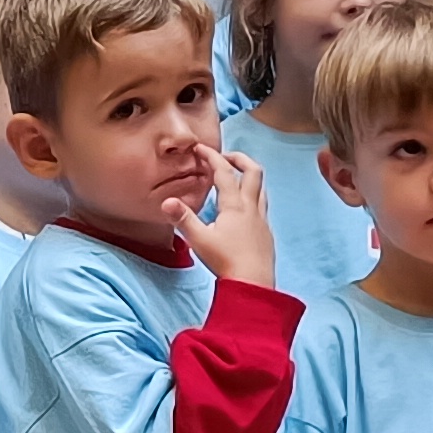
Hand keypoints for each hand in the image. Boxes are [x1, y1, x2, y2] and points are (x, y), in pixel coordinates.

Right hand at [175, 148, 276, 288]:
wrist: (253, 284)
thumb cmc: (226, 262)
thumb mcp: (199, 239)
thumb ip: (182, 218)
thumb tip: (166, 202)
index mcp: (234, 205)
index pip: (224, 172)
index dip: (212, 156)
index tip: (201, 148)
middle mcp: (251, 208)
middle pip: (253, 171)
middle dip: (239, 158)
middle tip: (224, 157)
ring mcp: (261, 220)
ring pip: (261, 188)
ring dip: (249, 176)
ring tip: (236, 177)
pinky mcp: (266, 232)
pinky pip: (262, 206)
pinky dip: (253, 197)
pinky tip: (243, 209)